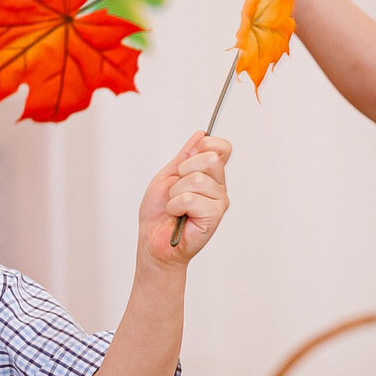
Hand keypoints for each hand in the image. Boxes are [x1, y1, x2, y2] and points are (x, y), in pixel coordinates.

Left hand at [139, 132, 231, 261]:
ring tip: (175, 206)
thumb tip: (201, 135)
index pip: (222, 147)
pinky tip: (178, 216)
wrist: (153, 241)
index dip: (204, 147)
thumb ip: (185, 155)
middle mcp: (218, 187)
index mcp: (209, 175)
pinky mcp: (214, 217)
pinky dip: (176, 206)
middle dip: (183, 171)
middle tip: (176, 189)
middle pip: (210, 158)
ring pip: (197, 179)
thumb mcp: (168, 176)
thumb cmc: (159, 213)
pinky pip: (192, 199)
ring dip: (176, 193)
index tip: (186, 162)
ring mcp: (218, 202)